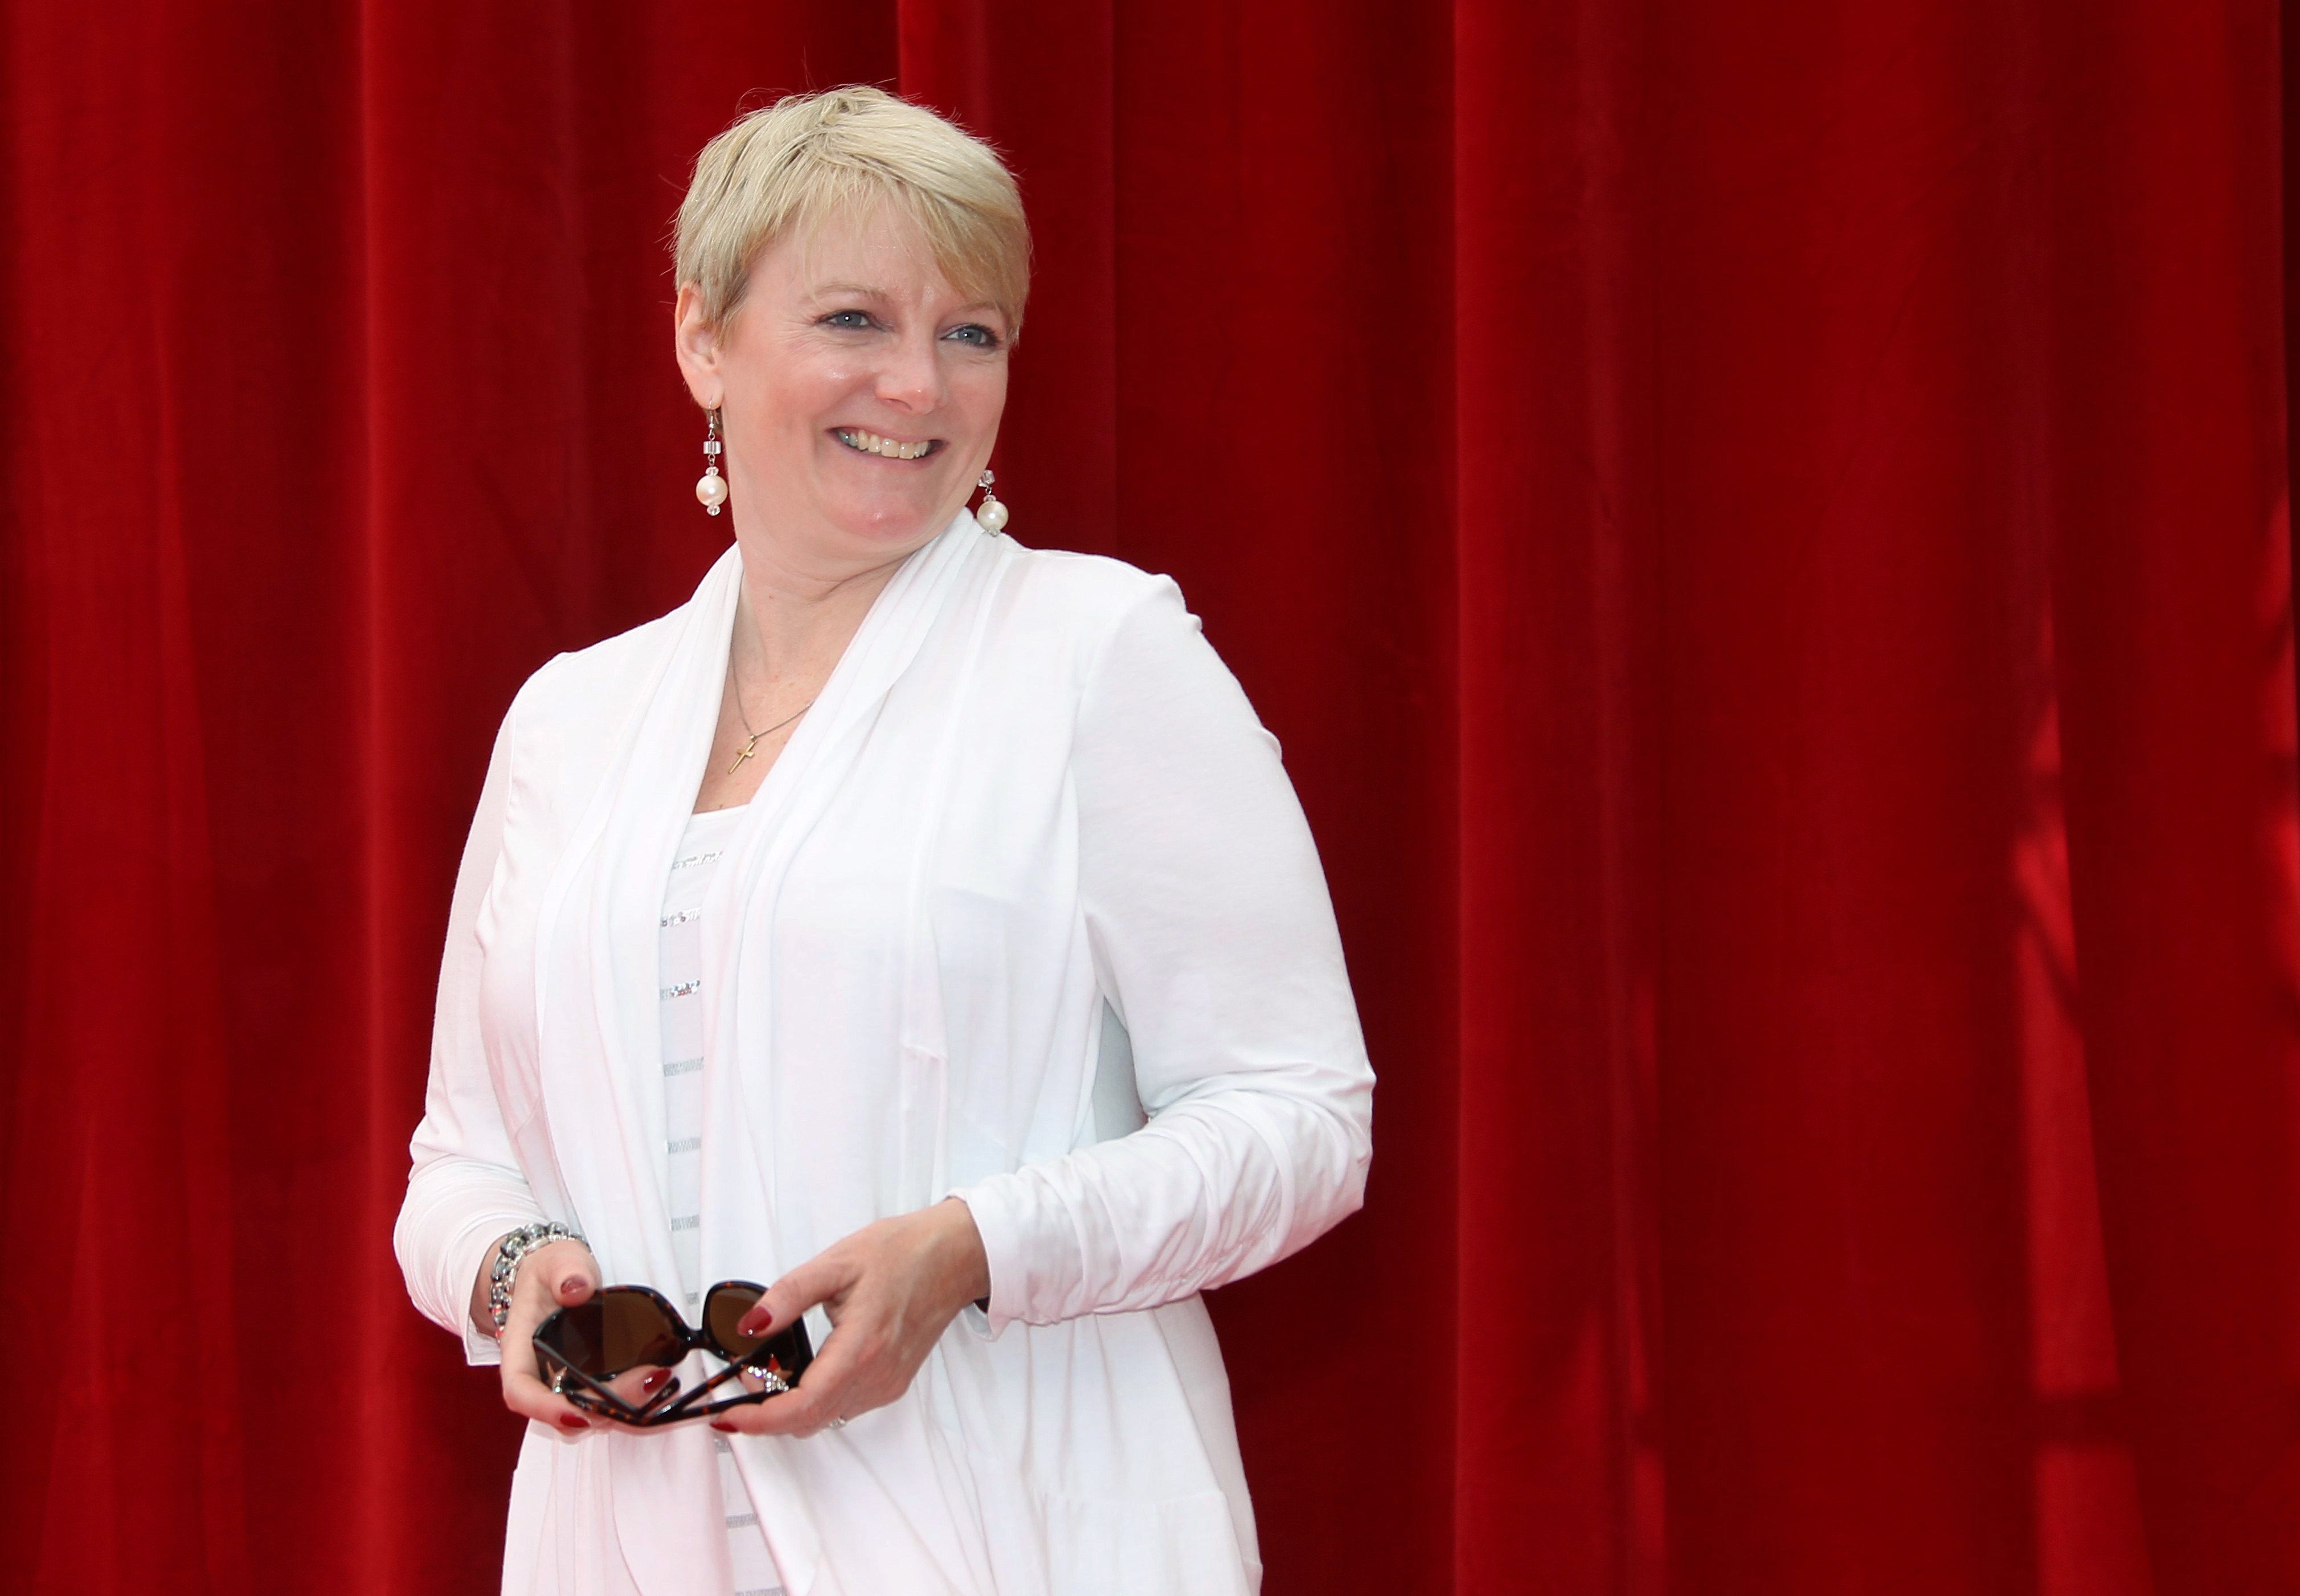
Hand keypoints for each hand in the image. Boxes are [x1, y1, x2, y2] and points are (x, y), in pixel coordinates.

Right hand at [476, 1236, 671, 1436]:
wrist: (555, 1275)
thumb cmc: (550, 1272)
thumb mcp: (556, 1261)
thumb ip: (565, 1271)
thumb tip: (575, 1288)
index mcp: (520, 1351)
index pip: (521, 1392)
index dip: (545, 1411)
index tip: (578, 1415)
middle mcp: (539, 1376)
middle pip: (563, 1411)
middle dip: (603, 1409)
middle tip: (647, 1381)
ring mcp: (563, 1383)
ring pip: (587, 1414)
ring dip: (621, 1408)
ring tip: (658, 1380)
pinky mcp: (587, 1381)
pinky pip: (603, 1401)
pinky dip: (628, 1400)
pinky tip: (657, 1382)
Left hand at [709, 1198, 989, 1439]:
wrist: (953, 1256)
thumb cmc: (903, 1253)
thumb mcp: (836, 1263)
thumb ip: (788, 1296)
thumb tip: (751, 1324)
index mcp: (860, 1349)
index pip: (801, 1407)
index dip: (759, 1420)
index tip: (727, 1416)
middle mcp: (876, 1376)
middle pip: (809, 1420)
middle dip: (767, 1414)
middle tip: (740, 1386)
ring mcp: (887, 1384)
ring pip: (826, 1418)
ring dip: (792, 1407)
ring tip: (769, 1373)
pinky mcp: (892, 1383)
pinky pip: (845, 1406)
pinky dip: (817, 1399)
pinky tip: (805, 1370)